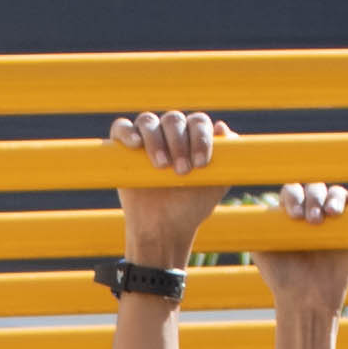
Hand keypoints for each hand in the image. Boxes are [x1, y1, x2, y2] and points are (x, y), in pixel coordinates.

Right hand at [107, 108, 222, 268]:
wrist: (164, 229)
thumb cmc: (192, 206)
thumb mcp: (217, 185)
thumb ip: (226, 159)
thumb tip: (223, 128)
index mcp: (193, 136)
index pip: (198, 122)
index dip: (201, 138)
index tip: (201, 164)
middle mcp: (170, 132)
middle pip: (174, 120)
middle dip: (179, 143)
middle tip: (182, 171)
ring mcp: (146, 138)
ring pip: (148, 121)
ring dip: (156, 140)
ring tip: (161, 166)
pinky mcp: (123, 148)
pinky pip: (121, 128)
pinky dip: (127, 132)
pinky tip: (135, 144)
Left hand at [247, 176, 347, 327]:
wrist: (307, 298)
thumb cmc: (282, 277)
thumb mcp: (260, 251)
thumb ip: (253, 229)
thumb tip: (236, 208)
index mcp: (288, 214)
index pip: (292, 191)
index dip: (293, 196)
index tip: (294, 216)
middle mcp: (310, 211)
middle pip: (314, 187)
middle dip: (313, 198)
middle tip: (311, 221)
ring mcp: (332, 218)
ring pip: (334, 192)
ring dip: (332, 197)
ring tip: (329, 215)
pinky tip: (347, 207)